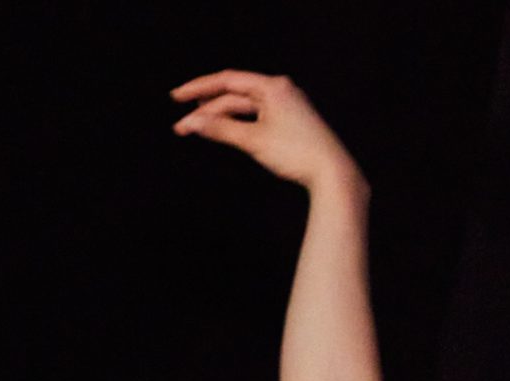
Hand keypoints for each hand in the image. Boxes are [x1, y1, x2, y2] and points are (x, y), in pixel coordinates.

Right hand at [169, 69, 364, 196]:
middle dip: (207, 109)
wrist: (331, 171)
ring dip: (220, 117)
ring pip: (244, 108)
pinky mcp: (287, 123)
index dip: (199, 88)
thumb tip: (194, 122)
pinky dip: (237, 124)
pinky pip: (255, 118)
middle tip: (183, 123)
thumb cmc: (298, 153)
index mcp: (272, 86)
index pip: (228, 80)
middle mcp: (279, 91)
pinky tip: (225, 130)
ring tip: (198, 126)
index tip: (177, 97)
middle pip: (234, 96)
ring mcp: (284, 106)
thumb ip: (222, 129)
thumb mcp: (254, 140)